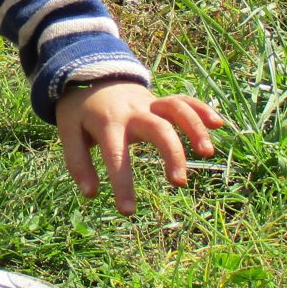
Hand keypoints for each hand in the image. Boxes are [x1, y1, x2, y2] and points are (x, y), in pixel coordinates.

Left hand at [56, 80, 224, 214]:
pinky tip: (218, 124)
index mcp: (107, 122)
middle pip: (157, 128)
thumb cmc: (81, 112)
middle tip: (179, 183)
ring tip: (207, 153)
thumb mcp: (69, 132)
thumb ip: (77, 162)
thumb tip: (91, 193)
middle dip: (171, 153)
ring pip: (177, 109)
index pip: (116, 155)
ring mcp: (149, 103)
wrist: (90, 75)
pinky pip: (184, 100)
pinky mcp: (160, 101)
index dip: (122, 183)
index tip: (127, 212)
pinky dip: (201, 108)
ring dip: (194, 128)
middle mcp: (132, 111)